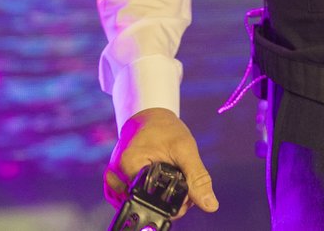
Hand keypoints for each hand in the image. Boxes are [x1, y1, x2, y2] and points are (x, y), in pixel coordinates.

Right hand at [104, 108, 218, 216]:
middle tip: (178, 177)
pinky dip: (148, 195)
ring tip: (167, 174)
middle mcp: (115, 178)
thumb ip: (197, 178)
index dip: (175, 204)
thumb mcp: (185, 149)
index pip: (154, 203)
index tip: (186, 189)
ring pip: (140, 205)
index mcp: (129, 166)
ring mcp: (113, 182)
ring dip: (158, 198)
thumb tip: (210, 206)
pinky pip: (133, 200)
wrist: (147, 118)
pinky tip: (157, 181)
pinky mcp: (114, 184)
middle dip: (168, 201)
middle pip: (147, 206)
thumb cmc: (164, 128)